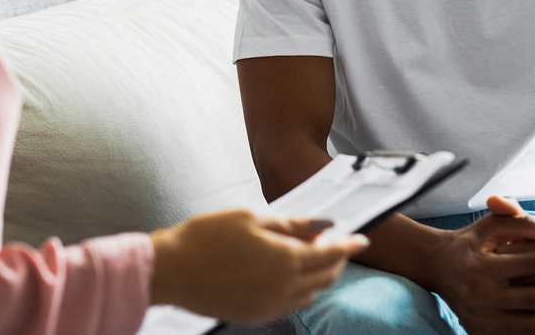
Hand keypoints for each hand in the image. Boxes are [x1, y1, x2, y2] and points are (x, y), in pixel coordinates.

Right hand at [149, 210, 368, 323]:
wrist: (172, 270)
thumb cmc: (206, 237)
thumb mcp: (251, 217)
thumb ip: (292, 224)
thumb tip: (324, 225)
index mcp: (286, 260)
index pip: (331, 254)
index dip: (349, 245)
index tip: (362, 239)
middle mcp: (283, 288)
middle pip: (325, 277)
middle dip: (336, 260)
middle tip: (336, 243)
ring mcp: (269, 306)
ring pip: (309, 293)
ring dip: (318, 276)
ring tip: (311, 255)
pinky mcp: (254, 316)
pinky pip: (289, 304)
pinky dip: (298, 289)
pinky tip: (287, 274)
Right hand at [430, 196, 534, 334]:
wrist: (437, 266)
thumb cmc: (470, 242)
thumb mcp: (492, 225)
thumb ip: (525, 223)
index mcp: (480, 266)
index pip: (531, 264)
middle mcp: (479, 296)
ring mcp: (480, 318)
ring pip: (533, 324)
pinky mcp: (481, 332)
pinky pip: (522, 334)